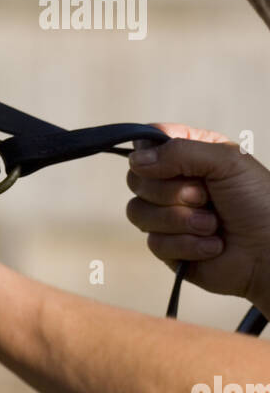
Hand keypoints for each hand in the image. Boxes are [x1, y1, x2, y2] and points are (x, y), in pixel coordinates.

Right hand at [127, 123, 269, 311]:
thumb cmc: (259, 202)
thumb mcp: (225, 161)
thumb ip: (177, 152)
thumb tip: (136, 162)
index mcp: (187, 154)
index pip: (146, 144)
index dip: (150, 153)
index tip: (170, 162)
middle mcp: (173, 183)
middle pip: (136, 179)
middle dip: (172, 192)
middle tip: (205, 197)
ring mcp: (168, 216)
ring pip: (138, 212)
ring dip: (180, 220)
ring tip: (212, 225)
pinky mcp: (169, 248)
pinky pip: (155, 243)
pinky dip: (187, 245)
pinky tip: (213, 246)